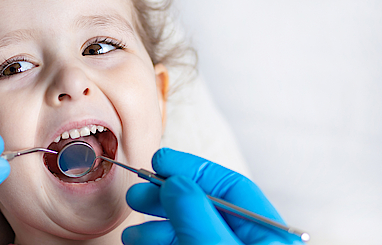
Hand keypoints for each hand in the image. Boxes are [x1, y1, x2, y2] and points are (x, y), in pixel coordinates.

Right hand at [122, 148, 302, 244]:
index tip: (160, 161)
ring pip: (189, 229)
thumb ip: (197, 214)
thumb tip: (175, 180)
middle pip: (204, 206)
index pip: (229, 187)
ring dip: (155, 227)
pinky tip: (142, 244)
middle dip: (166, 198)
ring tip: (132, 232)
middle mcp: (248, 241)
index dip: (191, 170)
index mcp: (266, 233)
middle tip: (138, 194)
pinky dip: (160, 242)